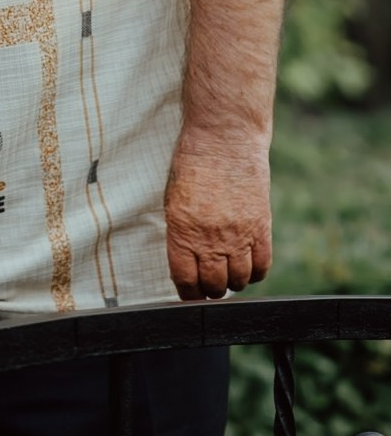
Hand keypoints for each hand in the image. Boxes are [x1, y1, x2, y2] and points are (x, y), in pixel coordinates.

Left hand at [164, 136, 271, 300]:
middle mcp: (210, 239)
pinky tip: (249, 263)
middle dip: (210, 290)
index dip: (188, 294)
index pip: (185, 280)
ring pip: (239, 280)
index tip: (190, 296)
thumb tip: (187, 262)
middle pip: (214, 285)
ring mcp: (238, 236)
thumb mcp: (174, 200)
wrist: (224, 139)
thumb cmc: (192, 165)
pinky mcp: (261, 228)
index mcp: (182, 232)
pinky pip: (262, 266)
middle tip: (210, 284)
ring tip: (229, 272)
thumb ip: (180, 233)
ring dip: (233, 282)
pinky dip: (256, 272)